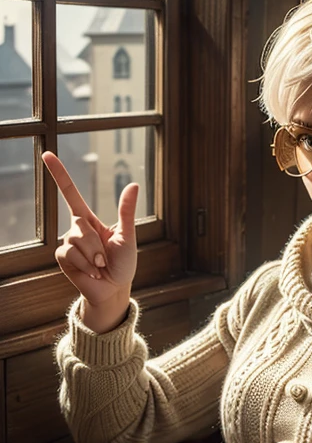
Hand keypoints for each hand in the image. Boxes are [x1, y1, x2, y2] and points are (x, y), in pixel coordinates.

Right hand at [42, 151, 138, 306]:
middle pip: (79, 223)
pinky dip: (86, 264)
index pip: (70, 193)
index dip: (59, 174)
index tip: (47, 154)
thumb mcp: (127, 236)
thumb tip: (133, 184)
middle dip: (95, 244)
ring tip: (100, 267)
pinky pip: (70, 253)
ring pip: (75, 239)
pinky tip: (92, 273)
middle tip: (105, 259)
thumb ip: (126, 211)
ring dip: (93, 256)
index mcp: (90, 220)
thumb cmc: (123, 264)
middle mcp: (76, 229)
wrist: (114, 289)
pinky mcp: (63, 258)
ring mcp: (68, 243)